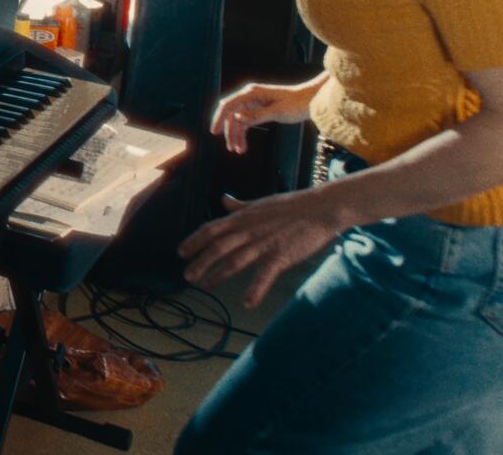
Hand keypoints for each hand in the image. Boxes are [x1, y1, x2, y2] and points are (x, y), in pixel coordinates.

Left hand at [178, 191, 345, 307]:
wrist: (322, 208)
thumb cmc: (292, 206)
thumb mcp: (260, 203)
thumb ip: (240, 206)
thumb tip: (224, 199)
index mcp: (243, 217)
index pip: (212, 229)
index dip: (194, 241)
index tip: (181, 252)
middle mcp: (249, 230)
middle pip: (218, 247)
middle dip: (200, 262)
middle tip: (187, 276)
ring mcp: (265, 243)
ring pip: (235, 260)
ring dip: (218, 274)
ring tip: (206, 286)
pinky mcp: (282, 255)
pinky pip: (265, 274)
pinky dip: (255, 289)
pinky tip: (247, 303)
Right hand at [211, 80, 316, 154]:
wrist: (310, 101)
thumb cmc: (296, 104)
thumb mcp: (277, 111)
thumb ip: (257, 115)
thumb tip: (237, 118)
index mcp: (252, 93)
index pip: (229, 105)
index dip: (219, 118)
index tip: (214, 132)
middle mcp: (249, 96)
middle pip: (231, 114)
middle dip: (229, 131)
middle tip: (230, 148)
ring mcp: (253, 103)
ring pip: (238, 121)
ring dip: (237, 136)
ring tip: (239, 151)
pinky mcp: (258, 110)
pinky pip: (246, 123)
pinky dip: (243, 134)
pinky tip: (243, 146)